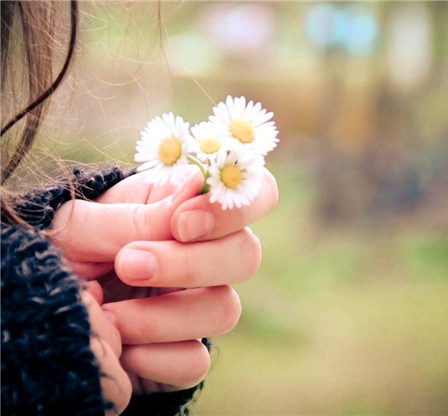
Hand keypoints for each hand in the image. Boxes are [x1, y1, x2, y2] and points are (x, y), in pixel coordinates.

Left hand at [51, 169, 278, 392]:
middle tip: (129, 264)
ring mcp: (199, 305)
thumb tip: (193, 191)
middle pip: (247, 255)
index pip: (255, 194)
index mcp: (190, 209)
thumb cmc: (65, 247)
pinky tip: (120, 347)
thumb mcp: (85, 222)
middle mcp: (206, 256)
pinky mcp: (184, 352)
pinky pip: (196, 361)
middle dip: (190, 264)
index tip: (180, 225)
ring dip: (162, 315)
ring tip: (108, 312)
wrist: (37, 302)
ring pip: (226, 310)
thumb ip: (138, 215)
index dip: (233, 210)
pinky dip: (156, 358)